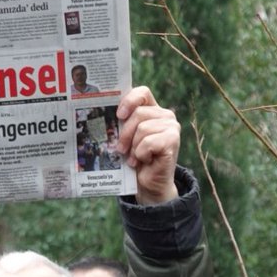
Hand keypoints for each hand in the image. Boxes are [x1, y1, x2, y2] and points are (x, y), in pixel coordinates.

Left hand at [115, 87, 179, 204]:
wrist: (149, 183)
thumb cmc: (135, 159)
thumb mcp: (126, 139)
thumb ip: (122, 124)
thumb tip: (104, 115)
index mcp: (152, 110)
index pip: (142, 93)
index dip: (129, 100)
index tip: (119, 115)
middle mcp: (165, 115)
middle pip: (138, 113)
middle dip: (125, 133)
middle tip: (121, 149)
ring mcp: (171, 127)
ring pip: (143, 129)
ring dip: (134, 147)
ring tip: (135, 157)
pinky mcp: (173, 140)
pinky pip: (148, 143)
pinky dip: (142, 154)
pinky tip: (145, 161)